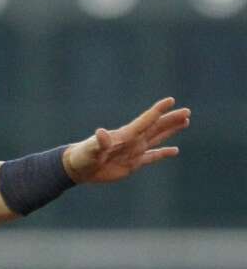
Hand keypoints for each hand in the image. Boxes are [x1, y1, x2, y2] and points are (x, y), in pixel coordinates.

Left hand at [63, 97, 190, 184]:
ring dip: (171, 131)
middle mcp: (133, 140)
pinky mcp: (133, 163)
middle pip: (156, 127)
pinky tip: (175, 151)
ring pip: (157, 138)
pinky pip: (152, 157)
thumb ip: (99, 142)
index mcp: (125, 135)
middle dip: (171, 120)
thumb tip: (101, 133)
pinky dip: (163, 153)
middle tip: (187, 111)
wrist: (80, 168)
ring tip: (185, 121)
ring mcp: (134, 151)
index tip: (171, 100)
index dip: (157, 111)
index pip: (145, 120)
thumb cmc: (83, 156)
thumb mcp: (91, 149)